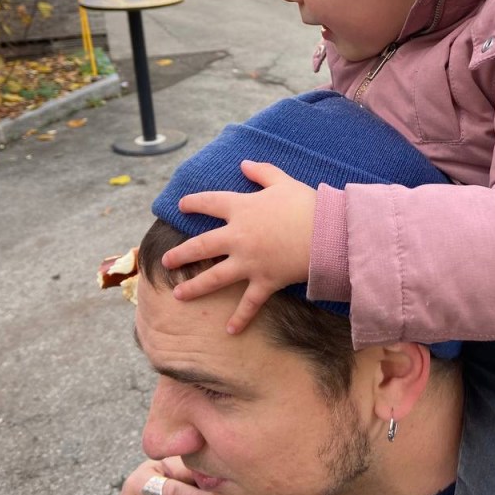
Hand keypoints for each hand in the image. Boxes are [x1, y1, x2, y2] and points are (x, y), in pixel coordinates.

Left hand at [162, 161, 316, 333]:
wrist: (327, 234)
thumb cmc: (306, 205)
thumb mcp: (283, 182)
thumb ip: (262, 172)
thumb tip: (244, 163)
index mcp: (241, 208)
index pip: (209, 203)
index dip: (194, 203)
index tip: (182, 206)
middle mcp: (238, 237)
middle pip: (202, 246)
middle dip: (181, 254)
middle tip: (167, 261)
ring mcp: (249, 262)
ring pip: (214, 277)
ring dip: (195, 287)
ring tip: (178, 294)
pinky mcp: (264, 281)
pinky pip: (249, 303)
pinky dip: (240, 318)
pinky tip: (229, 330)